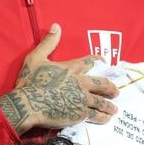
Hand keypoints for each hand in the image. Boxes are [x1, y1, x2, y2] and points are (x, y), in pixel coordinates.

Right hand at [0, 24, 118, 134]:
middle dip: (110, 87)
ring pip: (101, 101)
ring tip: (114, 109)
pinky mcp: (80, 113)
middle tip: (116, 91)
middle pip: (102, 84)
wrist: (27, 104)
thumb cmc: (30, 81)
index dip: (98, 61)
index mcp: (72, 68)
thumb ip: (48, 42)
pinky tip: (106, 119)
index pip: (90, 62)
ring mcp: (83, 99)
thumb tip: (57, 25)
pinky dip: (103, 117)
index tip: (105, 63)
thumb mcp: (36, 57)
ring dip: (109, 105)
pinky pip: (96, 115)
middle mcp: (81, 82)